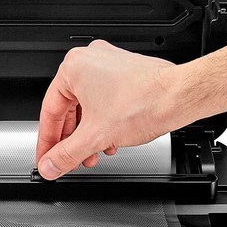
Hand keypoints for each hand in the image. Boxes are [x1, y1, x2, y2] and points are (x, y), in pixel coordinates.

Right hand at [36, 40, 177, 179]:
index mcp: (73, 68)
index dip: (47, 142)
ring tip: (90, 154)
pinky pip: (102, 101)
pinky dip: (102, 123)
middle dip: (71, 141)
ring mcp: (107, 65)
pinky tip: (108, 140)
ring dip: (87, 135)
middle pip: (68, 110)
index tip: (46, 158)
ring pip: (86, 107)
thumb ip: (66, 155)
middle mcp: (88, 61)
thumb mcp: (94, 136)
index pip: (50, 112)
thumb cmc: (145, 102)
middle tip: (67, 160)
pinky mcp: (123, 73)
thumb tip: (49, 165)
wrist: (181, 96)